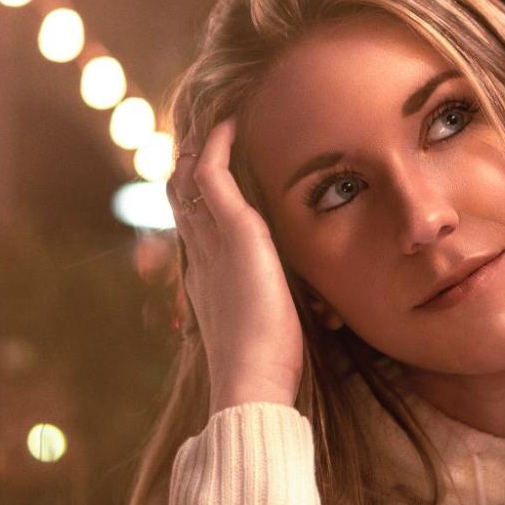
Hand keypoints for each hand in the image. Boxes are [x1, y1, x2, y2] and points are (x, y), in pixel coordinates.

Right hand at [170, 117, 305, 413]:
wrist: (252, 382)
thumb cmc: (270, 367)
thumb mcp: (276, 329)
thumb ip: (284, 311)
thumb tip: (323, 315)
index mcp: (207, 278)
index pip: (194, 225)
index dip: (196, 196)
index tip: (210, 171)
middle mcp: (201, 256)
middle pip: (182, 197)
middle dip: (189, 164)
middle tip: (203, 135)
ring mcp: (212, 242)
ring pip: (188, 180)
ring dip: (199, 148)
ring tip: (214, 122)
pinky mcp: (234, 232)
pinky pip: (212, 175)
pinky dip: (215, 146)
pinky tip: (228, 125)